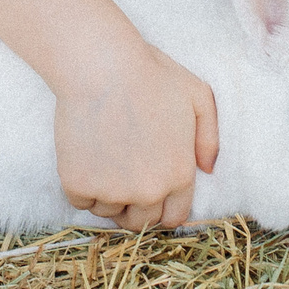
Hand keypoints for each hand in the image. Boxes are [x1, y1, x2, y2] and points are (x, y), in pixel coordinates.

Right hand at [54, 41, 219, 230]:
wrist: (100, 65)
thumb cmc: (150, 74)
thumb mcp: (198, 96)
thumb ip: (209, 137)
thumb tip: (207, 169)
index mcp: (180, 175)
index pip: (172, 217)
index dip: (161, 207)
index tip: (149, 193)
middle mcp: (149, 192)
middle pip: (140, 223)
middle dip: (134, 207)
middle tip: (122, 177)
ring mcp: (112, 191)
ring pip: (108, 212)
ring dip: (106, 196)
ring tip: (103, 160)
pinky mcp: (78, 184)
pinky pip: (80, 202)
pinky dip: (80, 187)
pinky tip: (84, 157)